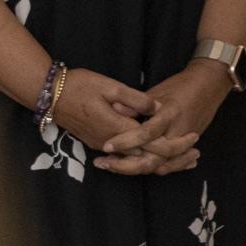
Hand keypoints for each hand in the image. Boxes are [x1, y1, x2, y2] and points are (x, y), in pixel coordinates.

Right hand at [48, 68, 193, 174]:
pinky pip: (122, 156)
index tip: (193, 137)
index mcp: (117, 126)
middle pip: (144, 157)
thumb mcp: (111, 86)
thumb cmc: (80, 85)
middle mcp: (110, 140)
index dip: (173, 143)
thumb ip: (136, 99)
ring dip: (157, 160)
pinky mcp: (95, 142)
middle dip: (171, 158)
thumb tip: (156, 107)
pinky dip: (140, 158)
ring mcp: (101, 143)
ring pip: (133, 160)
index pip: (150, 142)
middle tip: (195, 154)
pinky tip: (153, 153)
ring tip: (182, 158)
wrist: (50, 94)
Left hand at [99, 61, 231, 162]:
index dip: (126, 141)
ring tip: (113, 167)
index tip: (107, 145)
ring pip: (161, 166)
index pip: (147, 133)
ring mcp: (185, 142)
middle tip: (103, 162)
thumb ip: (137, 103)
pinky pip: (172, 165)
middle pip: (153, 159)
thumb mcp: (158, 90)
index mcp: (171, 114)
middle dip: (126, 165)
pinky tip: (136, 170)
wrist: (210, 85)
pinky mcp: (188, 147)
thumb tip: (114, 108)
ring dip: (136, 170)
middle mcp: (178, 132)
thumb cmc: (182, 85)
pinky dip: (155, 170)